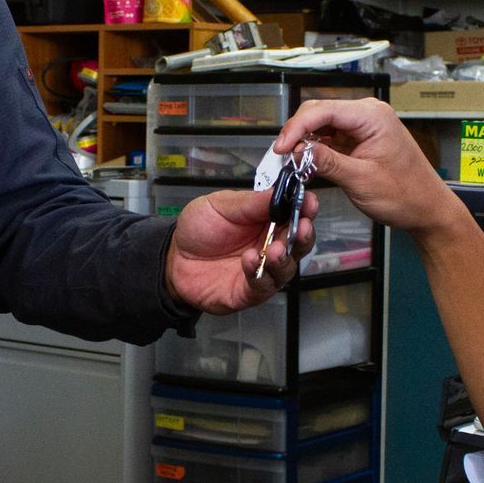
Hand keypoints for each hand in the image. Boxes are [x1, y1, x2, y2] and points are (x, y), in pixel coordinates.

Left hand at [165, 188, 317, 314]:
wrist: (173, 257)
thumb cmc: (199, 229)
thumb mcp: (221, 205)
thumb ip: (250, 202)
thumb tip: (280, 190)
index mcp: (268, 221)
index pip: (295, 214)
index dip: (305, 208)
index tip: (310, 201)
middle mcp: (270, 246)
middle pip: (298, 243)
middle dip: (303, 235)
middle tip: (302, 226)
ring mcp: (262, 271)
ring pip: (286, 268)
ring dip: (283, 258)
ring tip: (274, 249)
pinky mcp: (248, 292)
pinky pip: (261, 286)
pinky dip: (258, 274)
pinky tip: (249, 261)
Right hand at [273, 99, 467, 236]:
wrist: (427, 208)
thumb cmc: (405, 195)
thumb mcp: (360, 180)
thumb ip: (326, 162)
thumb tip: (296, 151)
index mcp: (372, 116)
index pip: (322, 110)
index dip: (296, 128)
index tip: (280, 149)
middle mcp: (368, 114)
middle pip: (319, 112)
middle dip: (297, 133)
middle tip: (282, 158)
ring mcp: (364, 125)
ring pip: (322, 124)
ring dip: (305, 141)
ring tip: (291, 162)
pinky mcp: (360, 139)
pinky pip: (330, 137)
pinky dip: (316, 149)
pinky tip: (306, 163)